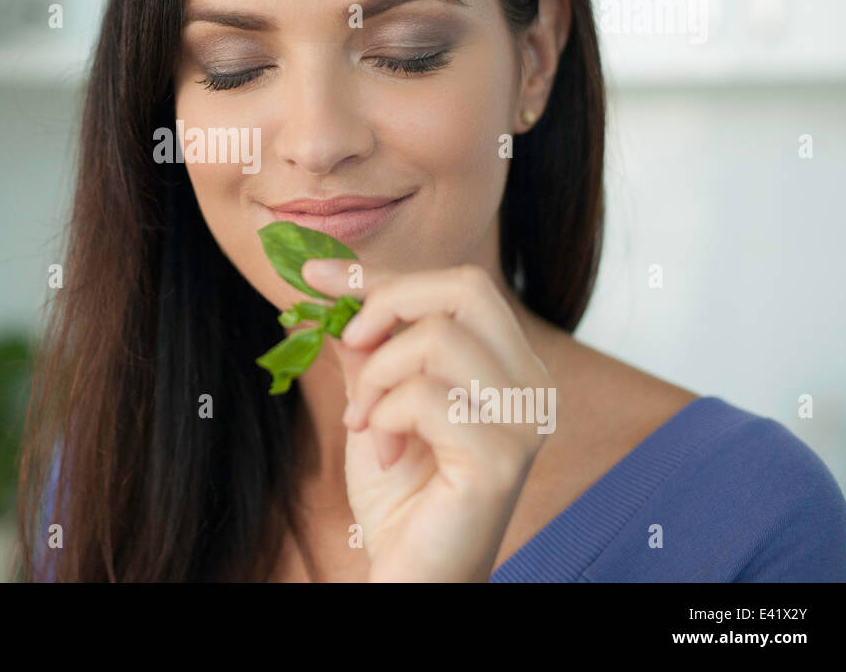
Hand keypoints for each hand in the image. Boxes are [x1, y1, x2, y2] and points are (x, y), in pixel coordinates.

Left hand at [300, 260, 553, 581]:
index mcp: (509, 363)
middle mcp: (531, 385)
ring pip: (437, 339)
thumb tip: (324, 284)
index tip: (314, 273)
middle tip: (351, 347)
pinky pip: (424, 397)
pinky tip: (383, 455)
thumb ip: (364, 346)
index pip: (455, 286)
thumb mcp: (374, 400)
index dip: (379, 274)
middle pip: (465, 287)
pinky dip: (385, 418)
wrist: (411, 572)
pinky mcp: (501, 459)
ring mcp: (524, 422)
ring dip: (378, 377)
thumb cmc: (399, 493)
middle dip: (388, 303)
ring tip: (366, 422)